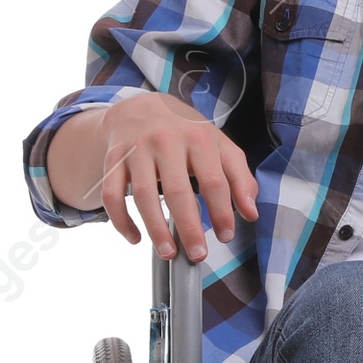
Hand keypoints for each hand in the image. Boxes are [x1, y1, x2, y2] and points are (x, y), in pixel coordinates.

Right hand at [67, 91, 257, 260]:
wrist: (140, 108)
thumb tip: (251, 213)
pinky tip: (135, 238)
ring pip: (143, 195)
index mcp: (197, 138)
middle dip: (189, 227)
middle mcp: (165, 141)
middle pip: (177, 191)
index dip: (221, 212)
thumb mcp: (218, 146)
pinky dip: (121, 220)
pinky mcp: (114, 159)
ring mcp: (136, 150)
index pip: (214, 181)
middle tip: (198, 254)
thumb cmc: (185, 133)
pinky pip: (112, 194)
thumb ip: (239, 177)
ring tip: (168, 253)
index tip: (225, 235)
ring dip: (155, 228)